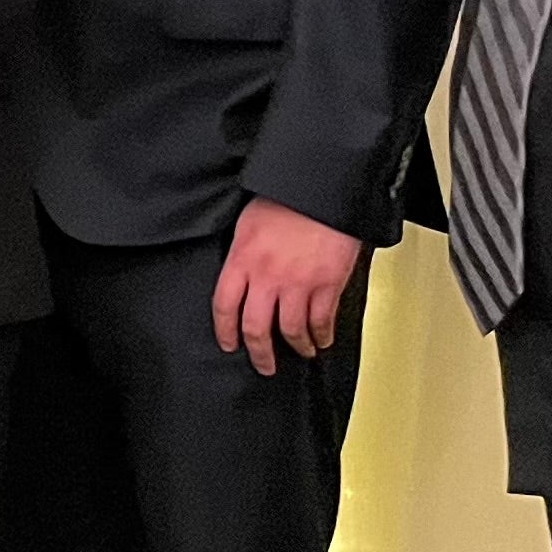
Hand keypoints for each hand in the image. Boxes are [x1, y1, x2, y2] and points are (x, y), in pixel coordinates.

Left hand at [213, 195, 361, 372]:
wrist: (323, 186)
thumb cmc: (287, 197)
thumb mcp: (248, 224)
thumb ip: (242, 254)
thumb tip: (241, 277)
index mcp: (242, 259)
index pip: (224, 305)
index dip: (224, 330)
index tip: (228, 344)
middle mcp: (267, 275)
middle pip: (255, 327)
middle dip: (259, 352)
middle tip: (264, 365)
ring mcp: (298, 282)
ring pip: (290, 330)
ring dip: (295, 347)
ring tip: (299, 353)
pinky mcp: (327, 283)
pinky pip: (322, 319)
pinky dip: (322, 335)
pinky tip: (322, 340)